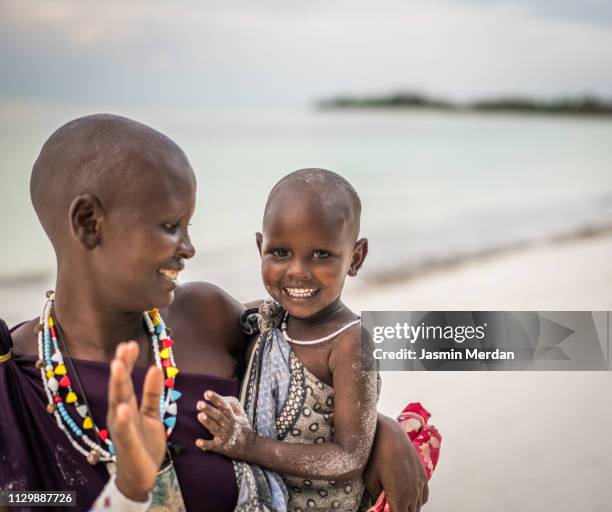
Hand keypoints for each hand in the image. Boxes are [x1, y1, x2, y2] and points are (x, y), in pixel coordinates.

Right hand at [107, 341, 165, 500]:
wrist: (141, 474)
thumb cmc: (143, 441)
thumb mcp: (151, 413)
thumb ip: (152, 392)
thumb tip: (156, 367)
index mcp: (126, 406)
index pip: (126, 380)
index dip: (127, 362)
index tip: (130, 343)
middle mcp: (119, 415)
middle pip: (119, 389)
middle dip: (120, 369)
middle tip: (122, 349)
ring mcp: (121, 430)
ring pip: (118, 404)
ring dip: (118, 385)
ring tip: (118, 366)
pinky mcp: (127, 445)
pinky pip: (124, 431)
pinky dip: (122, 420)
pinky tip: (123, 408)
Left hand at [195, 390, 252, 458]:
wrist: (249, 446)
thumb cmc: (241, 427)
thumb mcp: (240, 414)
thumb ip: (231, 404)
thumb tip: (217, 397)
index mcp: (232, 416)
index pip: (224, 405)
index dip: (216, 399)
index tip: (206, 393)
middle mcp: (228, 425)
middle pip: (218, 416)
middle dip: (209, 409)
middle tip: (199, 403)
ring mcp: (225, 436)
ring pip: (215, 428)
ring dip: (208, 422)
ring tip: (199, 416)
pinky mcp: (221, 446)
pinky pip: (213, 445)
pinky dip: (205, 444)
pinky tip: (197, 442)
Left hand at [365, 414, 428, 511]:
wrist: (390, 433)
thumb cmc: (377, 454)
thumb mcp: (370, 478)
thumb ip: (376, 497)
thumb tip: (378, 504)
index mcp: (400, 497)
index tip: (386, 509)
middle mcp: (413, 493)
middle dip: (401, 511)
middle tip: (389, 505)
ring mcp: (420, 483)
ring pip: (418, 506)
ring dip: (409, 507)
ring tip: (397, 502)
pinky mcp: (423, 475)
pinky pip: (424, 495)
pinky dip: (418, 499)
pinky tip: (408, 495)